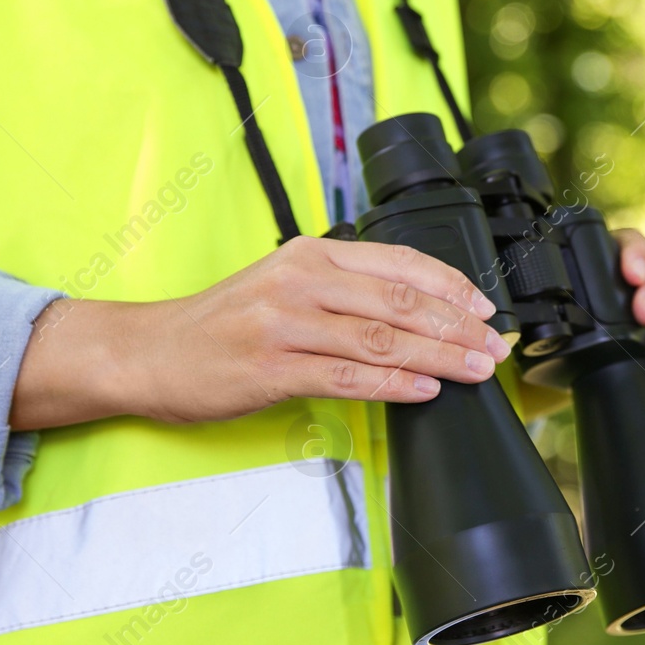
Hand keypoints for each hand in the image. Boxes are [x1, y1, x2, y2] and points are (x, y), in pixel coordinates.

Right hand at [11, 237, 510, 428]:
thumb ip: (341, 287)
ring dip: (439, 357)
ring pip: (382, 339)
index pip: (400, 263)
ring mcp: (286, 323)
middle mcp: (302, 280)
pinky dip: (393, 383)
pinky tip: (425, 390)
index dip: (452, 287)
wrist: (149, 352)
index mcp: (311, 254)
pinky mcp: (272, 368)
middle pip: (400, 302)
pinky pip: (347, 376)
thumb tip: (414, 309)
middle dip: (458, 327)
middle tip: (494, 348)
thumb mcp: (283, 284)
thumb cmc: (221, 324)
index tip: (485, 310)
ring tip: (476, 371)